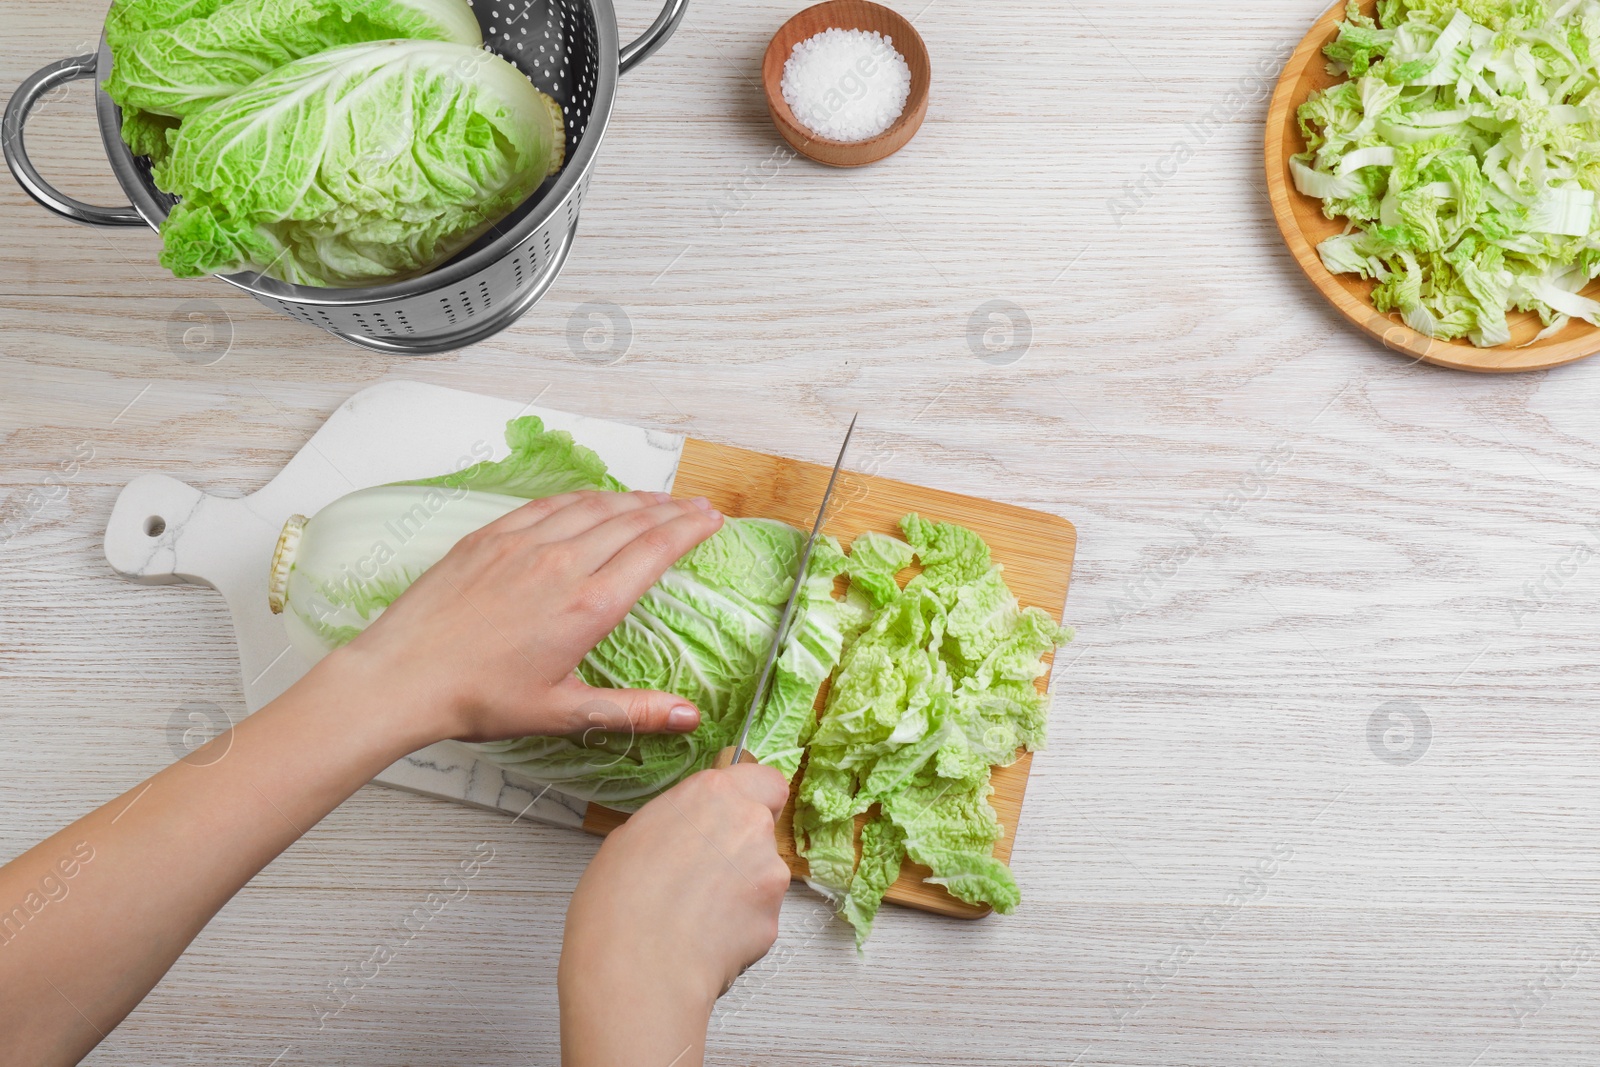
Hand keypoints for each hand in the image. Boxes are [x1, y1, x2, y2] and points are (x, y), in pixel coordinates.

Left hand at [333, 489, 724, 745]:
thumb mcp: (563, 712)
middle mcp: (562, 563)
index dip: (689, 529)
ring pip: (592, 506)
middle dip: (671, 509)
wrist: (403, 676)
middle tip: (696, 506)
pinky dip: (581, 498)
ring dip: (631, 498)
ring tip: (655, 498)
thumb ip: (633, 710)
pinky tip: (591, 499)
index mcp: (588, 605)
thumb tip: (689, 716)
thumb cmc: (478, 698)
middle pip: (631, 520)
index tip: (711, 519)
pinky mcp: (491, 536)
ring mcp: (524, 543)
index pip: (655, 550)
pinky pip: (548, 505)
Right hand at [559, 763, 791, 1066]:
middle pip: (761, 826)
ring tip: (694, 912)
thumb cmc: (617, 904)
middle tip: (700, 871)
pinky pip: (759, 915)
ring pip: (762, 872)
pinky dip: (739, 924)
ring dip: (739, 886)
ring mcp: (768, 873)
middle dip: (739, 845)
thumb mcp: (630, 836)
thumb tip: (687, 829)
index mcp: (712, 794)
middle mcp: (750, 825)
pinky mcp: (774, 920)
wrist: (636, 972)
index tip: (731, 812)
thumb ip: (676, 820)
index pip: (764, 779)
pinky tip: (704, 937)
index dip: (751, 797)